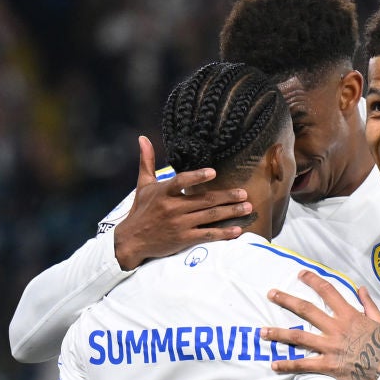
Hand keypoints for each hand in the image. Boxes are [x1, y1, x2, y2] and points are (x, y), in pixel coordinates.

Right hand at [112, 136, 252, 269]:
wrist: (132, 241)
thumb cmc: (141, 210)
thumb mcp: (143, 185)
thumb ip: (147, 162)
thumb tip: (143, 138)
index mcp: (163, 193)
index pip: (180, 182)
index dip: (197, 177)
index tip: (214, 173)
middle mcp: (172, 208)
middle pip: (204, 200)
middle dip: (227, 197)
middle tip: (245, 193)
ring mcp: (179, 225)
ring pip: (210, 217)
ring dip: (231, 212)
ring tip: (248, 207)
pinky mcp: (183, 239)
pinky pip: (207, 235)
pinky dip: (223, 233)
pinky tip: (237, 230)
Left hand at [261, 270, 379, 379]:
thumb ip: (368, 304)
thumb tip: (361, 289)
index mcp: (350, 315)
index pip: (327, 291)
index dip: (312, 280)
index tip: (300, 275)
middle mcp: (337, 328)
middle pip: (306, 310)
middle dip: (286, 300)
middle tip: (271, 294)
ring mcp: (331, 347)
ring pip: (299, 337)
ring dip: (279, 333)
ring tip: (262, 331)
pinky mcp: (329, 366)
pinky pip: (304, 365)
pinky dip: (288, 365)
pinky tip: (273, 365)